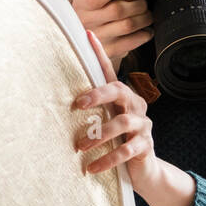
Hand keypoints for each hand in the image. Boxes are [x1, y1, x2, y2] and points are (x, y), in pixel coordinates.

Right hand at [71, 0, 153, 71]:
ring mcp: (98, 38)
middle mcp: (87, 20)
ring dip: (144, 18)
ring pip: (127, 26)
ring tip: (148, 14)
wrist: (87, 42)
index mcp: (82, 1)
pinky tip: (147, 29)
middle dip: (138, 4)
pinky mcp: (108, 52)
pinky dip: (144, 35)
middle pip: (118, 10)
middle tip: (144, 2)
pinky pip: (132, 43)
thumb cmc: (94, 8)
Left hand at [73, 30, 156, 193]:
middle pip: (119, 91)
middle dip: (98, 95)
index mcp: (124, 98)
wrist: (145, 171)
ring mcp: (143, 126)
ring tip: (80, 147)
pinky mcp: (145, 146)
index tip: (87, 34)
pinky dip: (107, 159)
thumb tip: (60, 103)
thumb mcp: (106, 124)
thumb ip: (93, 112)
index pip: (111, 73)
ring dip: (98, 134)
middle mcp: (136, 107)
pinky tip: (92, 168)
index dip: (100, 54)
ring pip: (122, 122)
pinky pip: (126, 151)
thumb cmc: (119, 143)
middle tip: (77, 105)